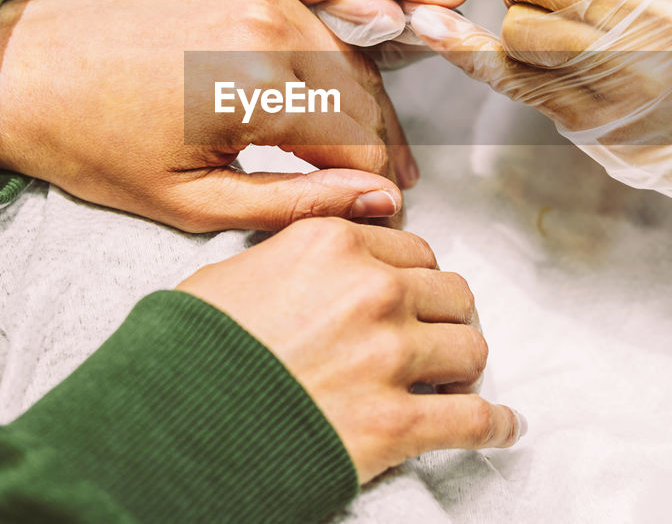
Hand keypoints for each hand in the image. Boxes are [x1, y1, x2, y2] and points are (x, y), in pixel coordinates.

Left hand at [0, 0, 467, 232]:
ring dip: (374, 96)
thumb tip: (375, 204)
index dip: (374, 186)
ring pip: (349, 50)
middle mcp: (263, 25)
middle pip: (360, 96)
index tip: (383, 212)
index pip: (352, 143)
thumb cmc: (94, 144)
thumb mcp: (191, 202)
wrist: (24, 73)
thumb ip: (293, 202)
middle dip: (381, 148)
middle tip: (391, 188)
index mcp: (248, 88)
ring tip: (384, 143)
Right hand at [177, 217, 523, 482]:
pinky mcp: (396, 423)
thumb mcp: (232, 274)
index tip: (410, 293)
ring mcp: (388, 356)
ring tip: (451, 380)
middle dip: (442, 315)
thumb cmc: (187, 351)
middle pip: (449, 291)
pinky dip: (495, 425)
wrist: (168, 425)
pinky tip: (503, 427)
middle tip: (429, 337)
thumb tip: (321, 262)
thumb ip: (292, 255)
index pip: (409, 247)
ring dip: (463, 366)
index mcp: (331, 244)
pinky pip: (474, 420)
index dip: (411, 275)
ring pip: (470, 347)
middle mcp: (369, 289)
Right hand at [251, 0, 532, 49]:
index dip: (346, 3)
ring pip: (358, 38)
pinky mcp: (371, 12)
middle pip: (324, 16)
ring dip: (406, 34)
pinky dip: (420, 35)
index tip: (391, 14)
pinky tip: (449, 25)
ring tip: (446, 20)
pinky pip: (387, 43)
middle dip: (378, 23)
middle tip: (422, 22)